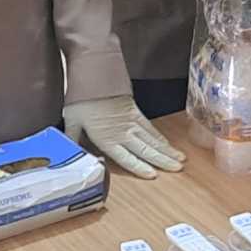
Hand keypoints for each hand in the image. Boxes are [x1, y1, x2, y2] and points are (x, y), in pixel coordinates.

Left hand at [63, 96, 185, 178]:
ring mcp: (132, 122)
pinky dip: (160, 137)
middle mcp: (123, 132)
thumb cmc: (82, 99)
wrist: (94, 74)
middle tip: (178, 170)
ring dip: (167, 150)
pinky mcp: (135, 112)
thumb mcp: (72, 121)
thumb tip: (70, 155)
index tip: (154, 176)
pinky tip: (168, 144)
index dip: (140, 168)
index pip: (126, 158)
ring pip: (152, 140)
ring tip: (180, 160)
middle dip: (163, 161)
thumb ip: (74, 140)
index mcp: (107, 139)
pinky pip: (150, 128)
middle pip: (146, 150)